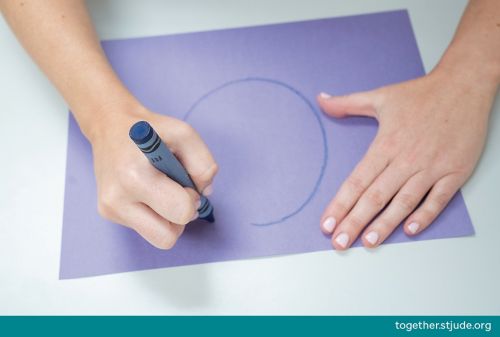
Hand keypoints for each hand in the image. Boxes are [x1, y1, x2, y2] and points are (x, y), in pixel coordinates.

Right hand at [86, 104, 217, 248]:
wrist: (111, 126)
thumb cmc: (150, 130)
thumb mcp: (184, 133)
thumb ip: (203, 163)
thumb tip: (204, 193)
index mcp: (134, 176)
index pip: (180, 213)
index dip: (191, 200)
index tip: (185, 182)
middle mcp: (117, 198)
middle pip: (167, 238)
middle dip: (180, 216)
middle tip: (177, 190)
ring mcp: (110, 208)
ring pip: (158, 239)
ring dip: (169, 219)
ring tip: (162, 190)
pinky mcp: (107, 213)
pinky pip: (146, 228)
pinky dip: (155, 213)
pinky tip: (148, 190)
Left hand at [318, 68, 494, 249]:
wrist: (464, 85)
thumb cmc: (421, 94)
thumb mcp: (379, 96)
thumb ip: (347, 103)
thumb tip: (321, 99)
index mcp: (386, 144)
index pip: (357, 181)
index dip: (340, 204)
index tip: (326, 223)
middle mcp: (406, 159)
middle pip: (375, 197)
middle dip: (354, 222)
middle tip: (339, 243)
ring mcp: (431, 167)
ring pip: (403, 202)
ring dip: (385, 224)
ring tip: (368, 242)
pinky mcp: (454, 171)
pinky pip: (438, 198)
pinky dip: (425, 215)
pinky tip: (410, 230)